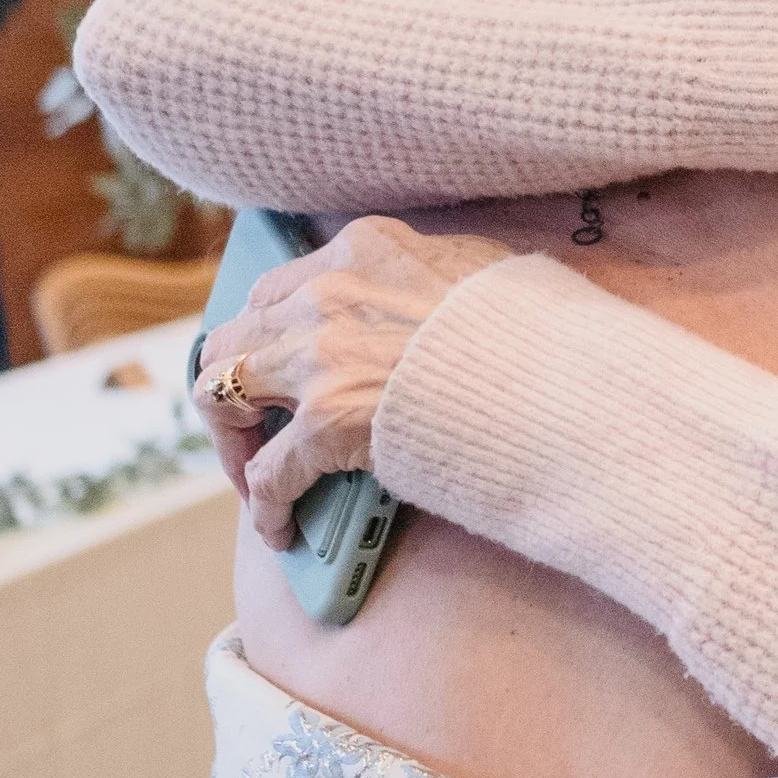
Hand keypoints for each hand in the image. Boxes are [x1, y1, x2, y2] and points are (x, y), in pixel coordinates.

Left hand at [193, 216, 509, 546]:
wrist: (554, 376)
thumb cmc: (535, 327)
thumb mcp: (480, 267)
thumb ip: (431, 272)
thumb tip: (429, 290)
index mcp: (364, 249)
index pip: (276, 289)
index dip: (267, 337)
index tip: (278, 372)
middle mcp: (327, 294)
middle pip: (233, 337)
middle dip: (233, 386)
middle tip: (257, 428)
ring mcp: (320, 357)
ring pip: (222, 394)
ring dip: (233, 442)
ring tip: (253, 478)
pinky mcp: (326, 422)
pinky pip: (268, 472)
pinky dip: (265, 505)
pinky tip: (279, 528)